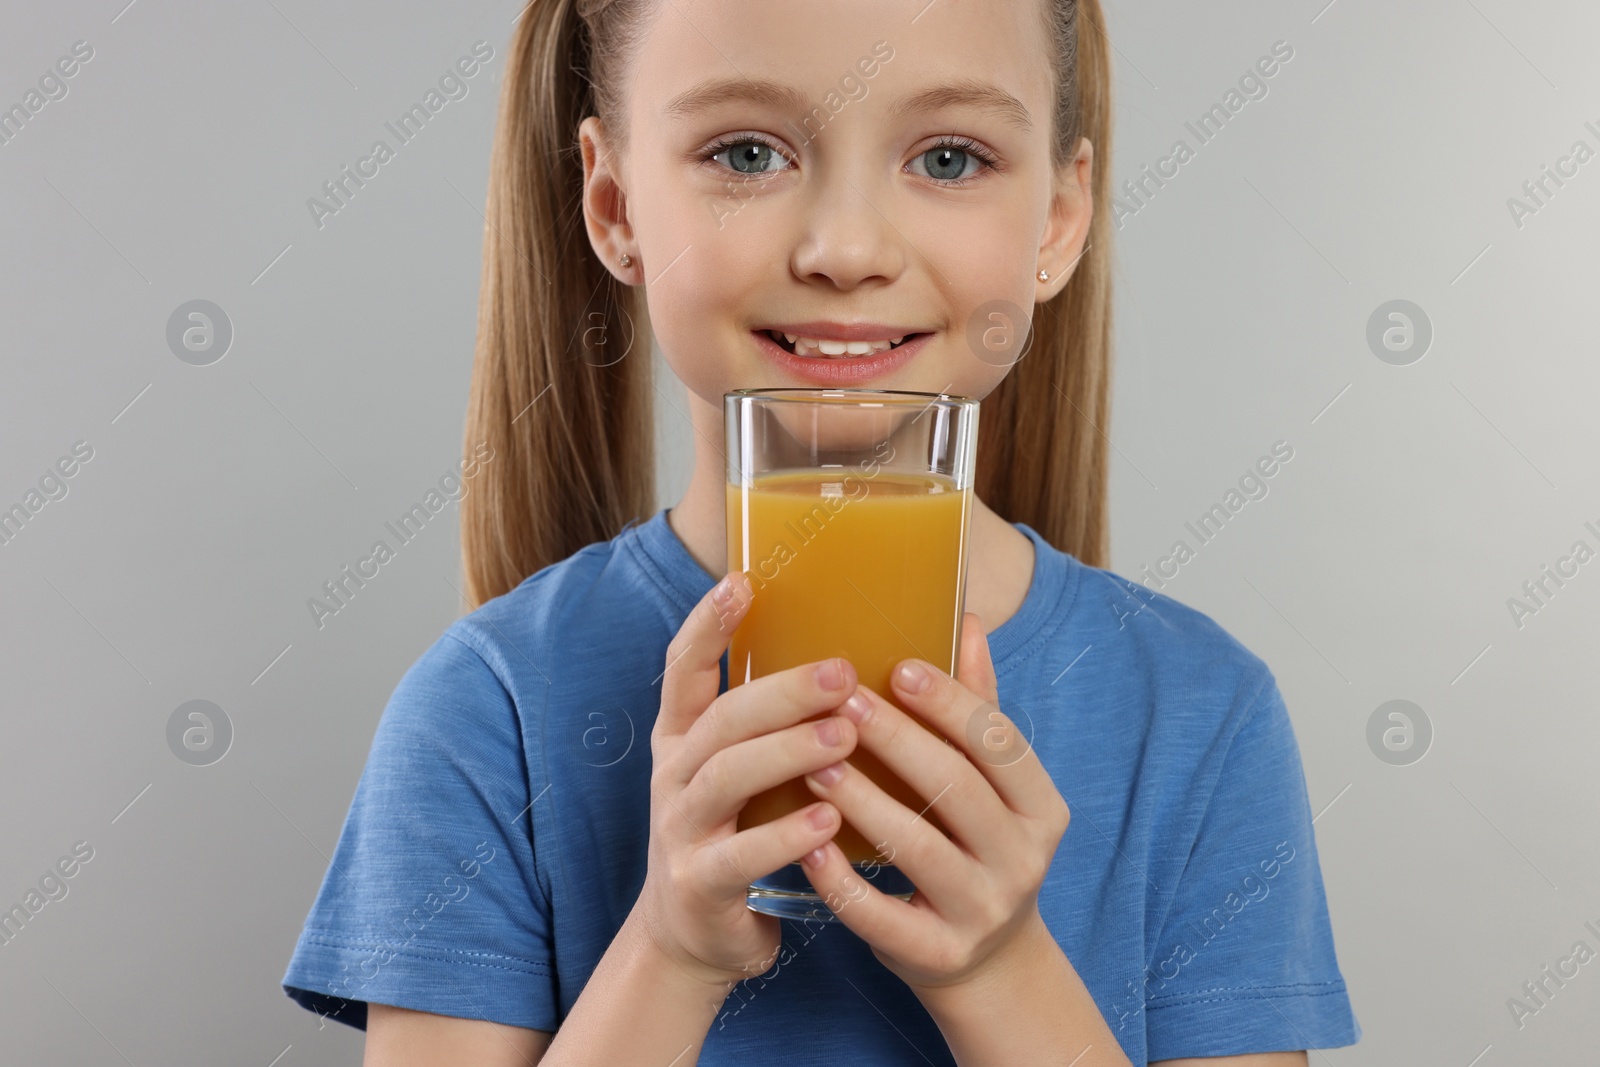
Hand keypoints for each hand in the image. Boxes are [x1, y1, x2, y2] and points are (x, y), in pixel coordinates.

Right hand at [634, 571, 861, 989]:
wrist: (694, 939)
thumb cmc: (738, 835)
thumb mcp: (745, 773)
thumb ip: (780, 722)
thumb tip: (853, 650)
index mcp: (685, 738)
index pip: (682, 669)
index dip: (706, 624)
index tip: (742, 580)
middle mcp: (675, 776)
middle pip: (721, 719)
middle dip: (780, 692)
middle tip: (841, 672)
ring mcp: (680, 830)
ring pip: (727, 778)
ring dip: (788, 752)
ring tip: (844, 735)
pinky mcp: (697, 884)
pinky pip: (739, 855)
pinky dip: (784, 835)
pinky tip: (830, 821)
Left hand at [797, 611, 1070, 991]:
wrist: (986, 962)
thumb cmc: (973, 848)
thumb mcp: (990, 786)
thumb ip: (976, 707)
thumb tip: (963, 619)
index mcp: (1041, 807)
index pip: (999, 744)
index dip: (950, 703)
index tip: (897, 666)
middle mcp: (1023, 859)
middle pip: (958, 790)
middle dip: (897, 742)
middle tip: (841, 702)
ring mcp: (984, 912)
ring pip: (920, 849)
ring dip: (863, 802)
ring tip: (814, 762)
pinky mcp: (940, 956)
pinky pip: (884, 916)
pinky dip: (843, 881)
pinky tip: (807, 845)